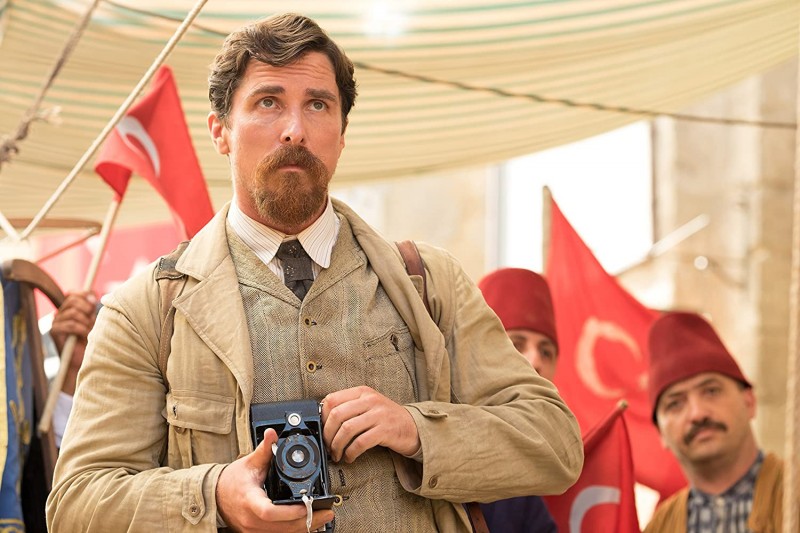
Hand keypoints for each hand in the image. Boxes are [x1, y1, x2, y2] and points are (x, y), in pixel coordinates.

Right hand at [51, 291, 96, 352]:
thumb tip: (94, 295)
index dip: (84, 294)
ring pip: (72, 312)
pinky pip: (70, 325)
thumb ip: (92, 307)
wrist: (83, 359)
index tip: (95, 301)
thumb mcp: (94, 320)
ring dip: (86, 321)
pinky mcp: (54, 332)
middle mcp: (60, 313)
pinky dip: (81, 329)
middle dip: (87, 308)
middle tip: (93, 319)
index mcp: (69, 309)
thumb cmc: (91, 339)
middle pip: (72, 300)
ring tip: (90, 330)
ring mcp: (55, 322)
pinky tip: (85, 335)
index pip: (71, 294)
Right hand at [216, 429, 334, 531]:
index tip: (306, 504)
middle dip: (307, 521)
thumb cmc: (231, 481)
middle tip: (327, 513)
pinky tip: (308, 526)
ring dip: (304, 528)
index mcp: (250, 500)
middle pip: (281, 527)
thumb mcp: (249, 463)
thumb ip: (264, 450)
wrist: (215, 497)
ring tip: (322, 518)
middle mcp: (251, 519)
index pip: (269, 511)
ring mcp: (253, 530)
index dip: (289, 512)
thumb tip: (272, 434)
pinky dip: (293, 532)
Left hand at [321, 386, 420, 462]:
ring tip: (337, 454)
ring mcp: (378, 414)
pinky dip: (351, 453)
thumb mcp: (368, 405)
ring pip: (346, 429)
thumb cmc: (387, 418)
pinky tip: (350, 457)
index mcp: (362, 392)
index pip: (332, 399)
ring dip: (337, 446)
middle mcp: (370, 400)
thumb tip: (323, 420)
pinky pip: (360, 443)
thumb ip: (349, 407)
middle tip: (327, 445)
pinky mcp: (385, 430)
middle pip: (337, 414)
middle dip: (327, 434)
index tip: (322, 429)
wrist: (413, 427)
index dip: (322, 417)